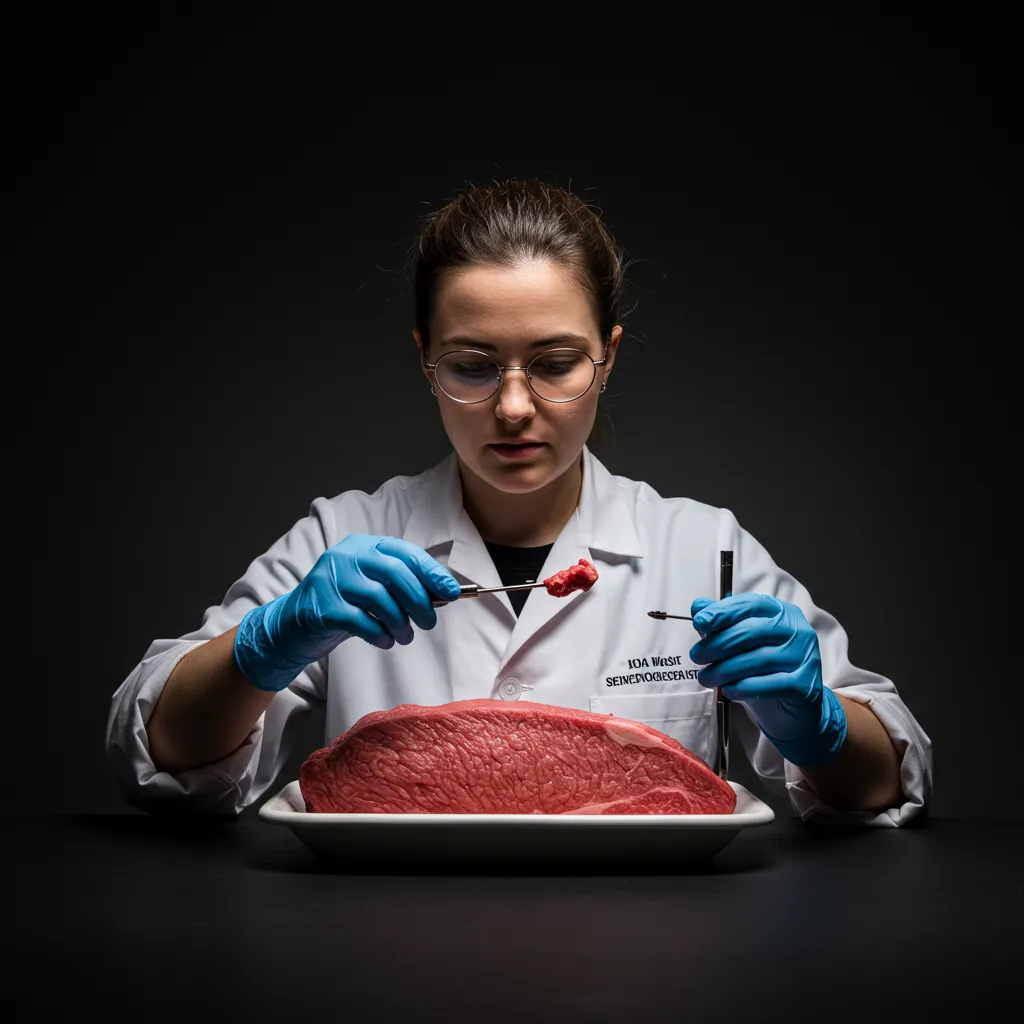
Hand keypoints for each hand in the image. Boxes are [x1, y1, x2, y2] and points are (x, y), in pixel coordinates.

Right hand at [234, 534, 461, 691]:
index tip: (453, 592)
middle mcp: (346, 556)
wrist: (293, 627)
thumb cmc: (343, 607)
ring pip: (379, 598)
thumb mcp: (372, 590)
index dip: (431, 572)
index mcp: (364, 546)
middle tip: (429, 622)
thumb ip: (401, 587)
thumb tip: (442, 594)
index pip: (404, 552)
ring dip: (400, 623)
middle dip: (419, 601)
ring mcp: (330, 579)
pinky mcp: (321, 606)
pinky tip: (385, 641)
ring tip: (404, 637)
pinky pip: (360, 621)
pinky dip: (379, 634)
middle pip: (394, 573)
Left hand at [688, 593, 846, 766]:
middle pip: (752, 631)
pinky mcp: (806, 686)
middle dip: (718, 643)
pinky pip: (771, 684)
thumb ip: (721, 624)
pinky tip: (728, 690)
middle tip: (696, 656)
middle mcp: (798, 631)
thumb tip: (698, 606)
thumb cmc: (763, 671)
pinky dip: (744, 687)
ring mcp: (805, 658)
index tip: (699, 621)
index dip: (723, 611)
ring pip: (760, 658)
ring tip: (706, 677)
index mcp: (782, 613)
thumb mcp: (739, 645)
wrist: (790, 711)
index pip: (751, 604)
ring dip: (725, 669)